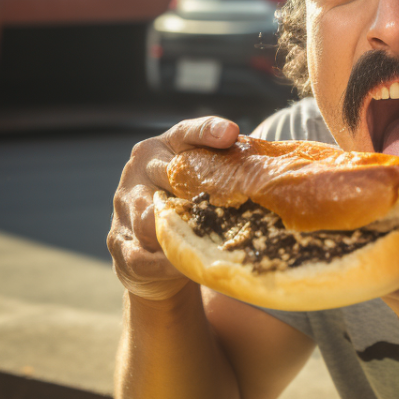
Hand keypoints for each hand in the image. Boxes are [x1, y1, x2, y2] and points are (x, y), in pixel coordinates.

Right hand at [108, 116, 239, 300]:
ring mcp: (125, 206)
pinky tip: (188, 267)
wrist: (152, 255)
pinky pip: (146, 255)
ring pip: (151, 218)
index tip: (232, 133)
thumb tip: (276, 171)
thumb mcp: (204, 183)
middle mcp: (139, 171)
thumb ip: (228, 170)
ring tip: (208, 239)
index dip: (209, 132)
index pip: (187, 133)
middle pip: (169, 175)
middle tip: (229, 202)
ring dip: (180, 230)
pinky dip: (169, 263)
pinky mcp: (122, 244)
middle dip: (197, 188)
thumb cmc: (189, 208)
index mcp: (164, 147)